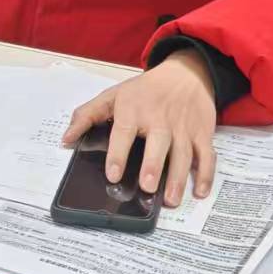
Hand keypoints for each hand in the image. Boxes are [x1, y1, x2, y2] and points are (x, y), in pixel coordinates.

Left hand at [60, 52, 218, 207]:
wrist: (185, 73)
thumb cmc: (145, 90)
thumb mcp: (113, 95)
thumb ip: (87, 116)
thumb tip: (65, 139)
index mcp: (134, 109)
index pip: (124, 131)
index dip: (118, 153)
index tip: (113, 175)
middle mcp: (160, 118)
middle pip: (158, 142)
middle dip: (152, 165)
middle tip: (146, 186)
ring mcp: (183, 126)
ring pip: (183, 153)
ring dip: (178, 177)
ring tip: (170, 200)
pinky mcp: (202, 133)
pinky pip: (207, 155)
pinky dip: (206, 174)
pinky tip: (200, 192)